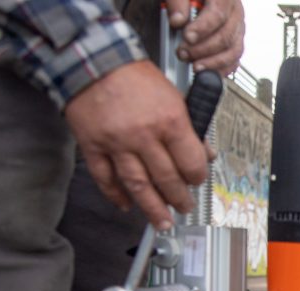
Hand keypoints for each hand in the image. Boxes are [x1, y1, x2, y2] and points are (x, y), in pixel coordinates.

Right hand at [64, 61, 207, 228]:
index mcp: (169, 120)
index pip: (191, 163)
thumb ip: (190, 127)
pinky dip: (116, 195)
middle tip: (184, 207)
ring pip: (138, 186)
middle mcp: (144, 135)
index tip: (197, 182)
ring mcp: (117, 143)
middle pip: (167, 180)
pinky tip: (126, 205)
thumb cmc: (135, 76)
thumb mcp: (174, 96)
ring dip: (152, 208)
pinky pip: (106, 179)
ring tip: (163, 222)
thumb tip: (206, 154)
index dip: (197, 178)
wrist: (93, 59)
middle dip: (178, 199)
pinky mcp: (93, 146)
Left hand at [169, 0, 244, 74]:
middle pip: (225, 36)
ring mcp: (238, 28)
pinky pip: (235, 60)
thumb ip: (178, 2)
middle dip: (202, 49)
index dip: (202, 29)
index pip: (218, 15)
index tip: (187, 37)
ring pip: (233, 51)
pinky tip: (207, 72)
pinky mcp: (236, 41)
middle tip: (183, 53)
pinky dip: (222, 69)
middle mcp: (235, 12)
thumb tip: (177, 21)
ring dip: (213, 63)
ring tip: (194, 66)